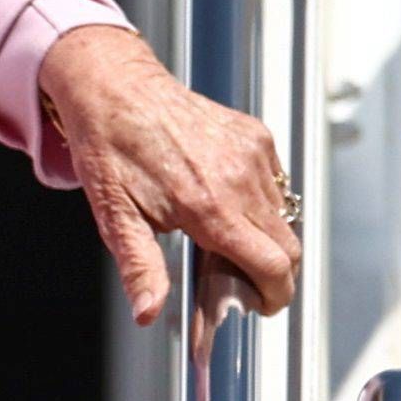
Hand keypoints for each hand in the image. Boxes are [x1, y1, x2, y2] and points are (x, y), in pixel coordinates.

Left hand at [38, 24, 298, 325]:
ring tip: (230, 243)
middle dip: (277, 273)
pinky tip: (229, 203)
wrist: (116, 89)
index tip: (265, 306)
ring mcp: (253, 154)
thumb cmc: (111, 150)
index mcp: (210, 208)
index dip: (276, 295)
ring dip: (268, 237)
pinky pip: (277, 183)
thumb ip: (141, 267)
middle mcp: (240, 181)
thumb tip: (147, 311)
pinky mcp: (256, 136)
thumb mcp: (116, 217)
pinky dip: (263, 202)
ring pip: (284, 216)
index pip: (272, 266)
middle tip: (248, 283)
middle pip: (289, 246)